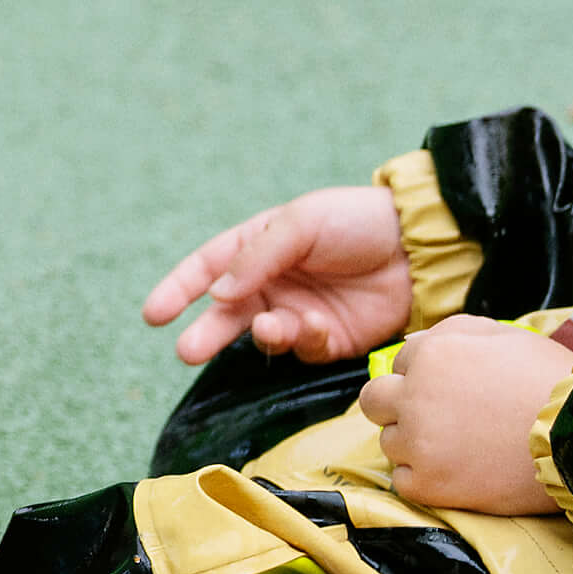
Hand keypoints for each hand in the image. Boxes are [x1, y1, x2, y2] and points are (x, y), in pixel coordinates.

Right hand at [139, 183, 411, 366]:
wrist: (419, 247)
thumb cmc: (357, 221)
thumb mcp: (303, 222)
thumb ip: (258, 256)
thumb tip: (217, 292)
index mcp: (259, 246)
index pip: (207, 269)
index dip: (178, 290)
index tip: (153, 314)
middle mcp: (273, 283)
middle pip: (225, 314)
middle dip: (205, 333)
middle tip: (186, 352)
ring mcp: (299, 313)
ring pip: (262, 335)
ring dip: (263, 334)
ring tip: (274, 327)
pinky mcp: (328, 340)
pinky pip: (302, 348)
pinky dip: (304, 340)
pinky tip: (319, 325)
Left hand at [357, 317, 572, 514]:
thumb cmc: (553, 383)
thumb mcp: (508, 336)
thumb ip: (454, 332)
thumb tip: (412, 342)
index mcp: (432, 354)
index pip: (400, 361)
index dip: (425, 375)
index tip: (452, 390)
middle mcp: (414, 396)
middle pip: (374, 401)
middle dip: (397, 406)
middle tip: (437, 418)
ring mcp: (418, 442)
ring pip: (389, 442)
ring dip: (415, 444)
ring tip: (462, 446)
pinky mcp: (428, 484)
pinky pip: (404, 481)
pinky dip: (425, 479)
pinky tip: (460, 471)